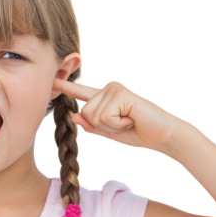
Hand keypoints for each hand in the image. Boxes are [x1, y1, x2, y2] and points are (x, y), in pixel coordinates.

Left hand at [53, 79, 182, 151]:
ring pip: (93, 116)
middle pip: (86, 113)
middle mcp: (108, 89)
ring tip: (129, 120)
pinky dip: (118, 124)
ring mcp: (114, 89)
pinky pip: (104, 117)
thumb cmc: (138, 132)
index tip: (52, 80)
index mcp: (104, 98)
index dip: (66, 87)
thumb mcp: (109, 132)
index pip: (81, 93)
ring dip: (112, 126)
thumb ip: (92, 125)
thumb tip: (75, 115)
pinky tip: (132, 119)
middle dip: (103, 127)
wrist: (162, 136)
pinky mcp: (121, 94)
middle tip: (124, 124)